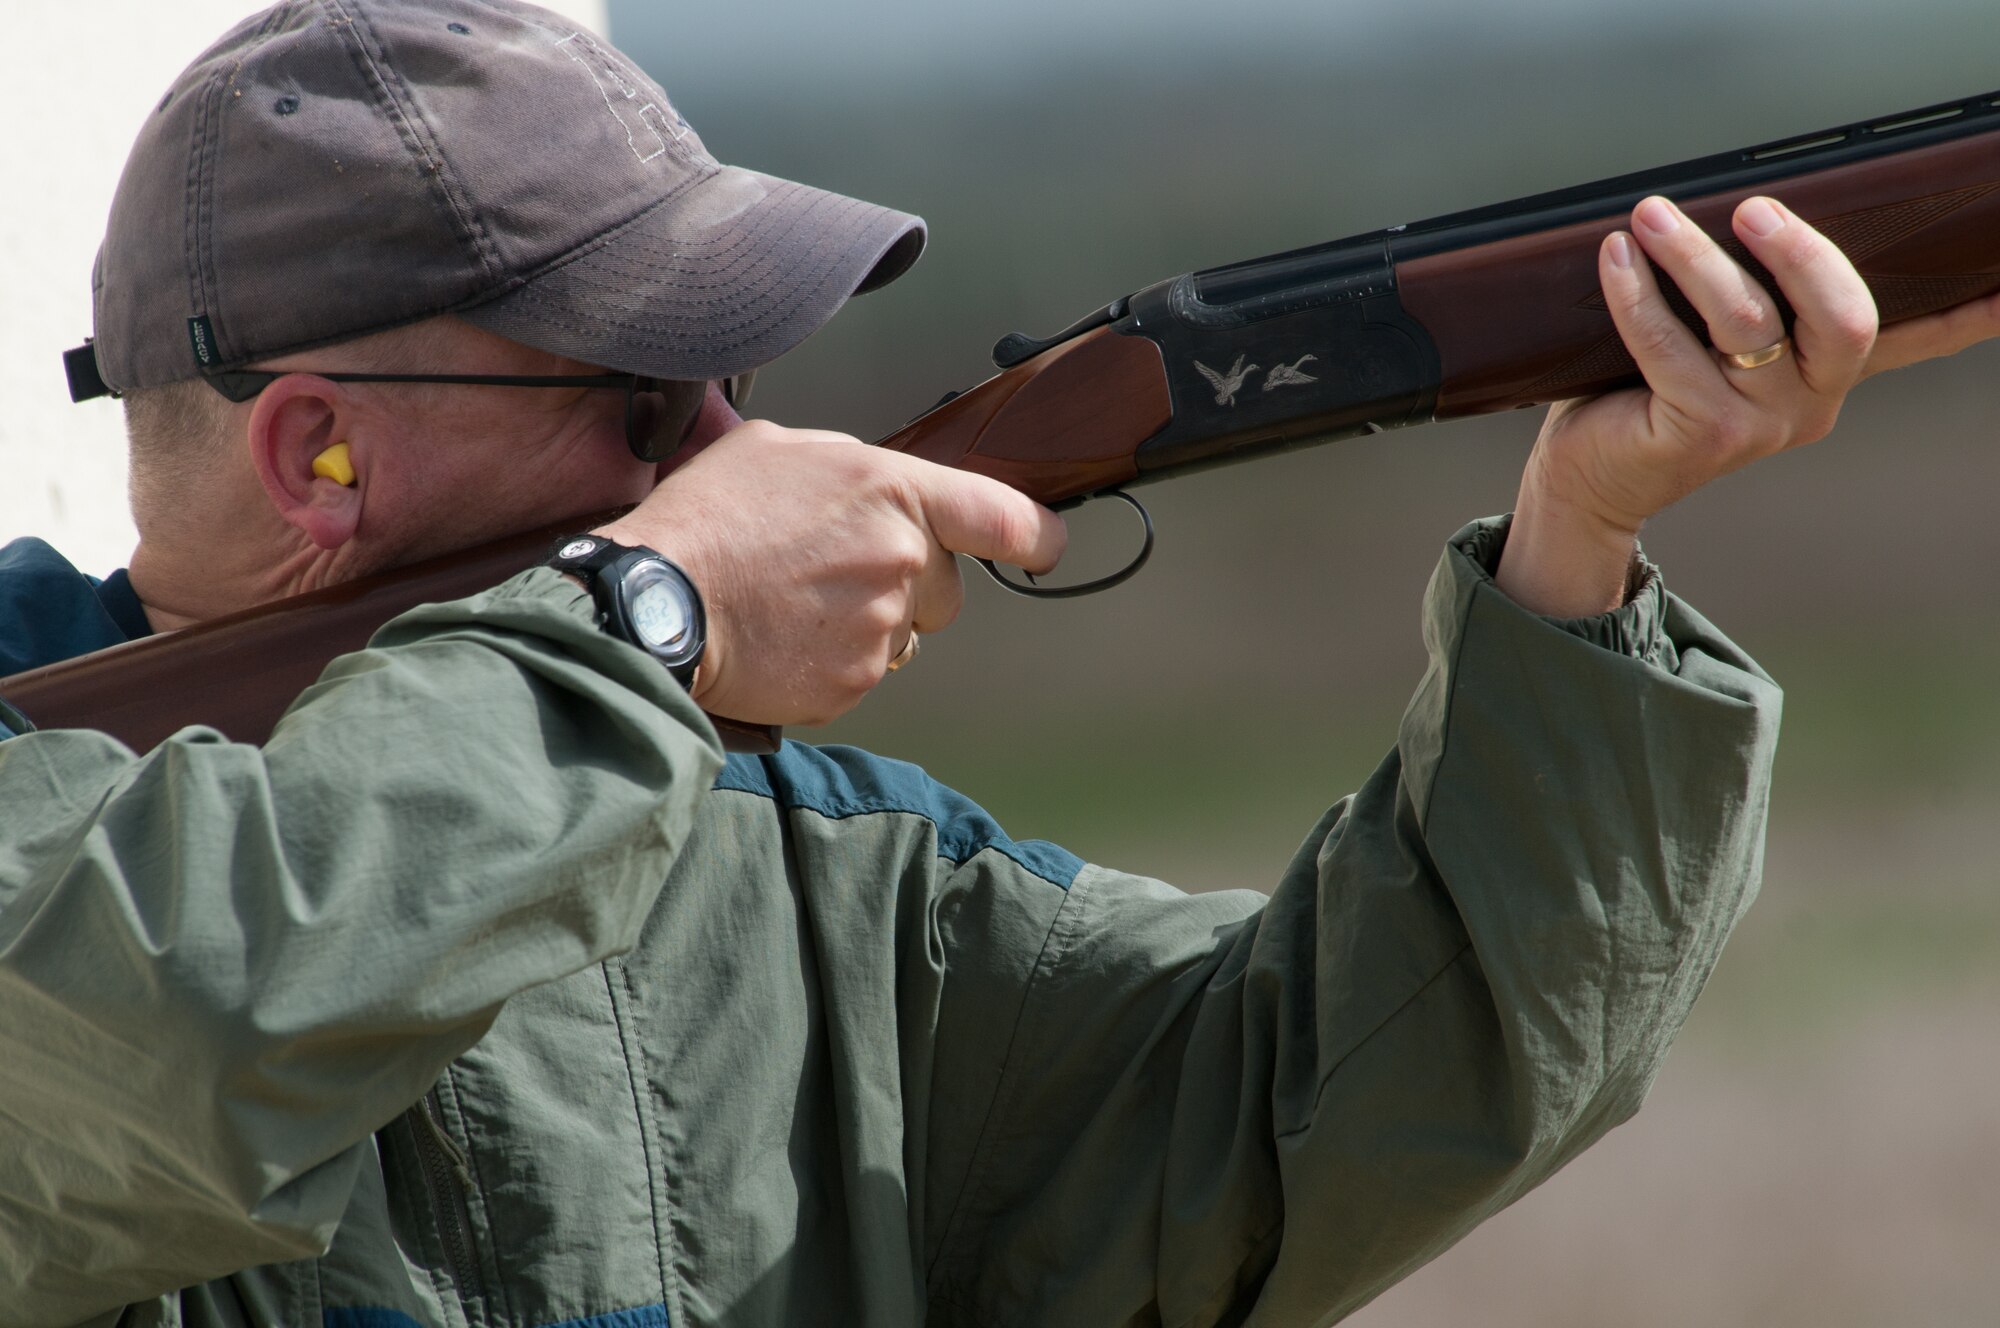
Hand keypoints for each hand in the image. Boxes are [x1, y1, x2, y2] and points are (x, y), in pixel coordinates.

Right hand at [595, 420, 1066, 724]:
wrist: (653, 602)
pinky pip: (864, 674)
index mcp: (892, 491)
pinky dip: (832, 663)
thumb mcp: (777, 449)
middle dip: (907, 585)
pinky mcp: (853, 683)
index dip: (1035, 536)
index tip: (1046, 546)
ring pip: (903, 634)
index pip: (1002, 517)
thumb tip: (870, 483)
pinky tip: (783, 639)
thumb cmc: (707, 519)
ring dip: (865, 625)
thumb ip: (849, 465)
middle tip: (832, 573)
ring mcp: (881, 628)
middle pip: (946, 587)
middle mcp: (901, 560)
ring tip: (793, 605)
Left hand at [1498, 194, 1877, 616]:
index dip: (1966, 314)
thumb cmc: (1644, 399)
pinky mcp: (1699, 433)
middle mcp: (1808, 403)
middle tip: (1751, 207)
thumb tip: (1745, 208)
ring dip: (1693, 256)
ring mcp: (1758, 425)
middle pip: (1842, 315)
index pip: (1913, 338)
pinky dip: (1637, 294)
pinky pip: (1668, 346)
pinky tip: (1616, 257)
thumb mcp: (1713, 345)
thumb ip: (1749, 297)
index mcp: (1825, 377)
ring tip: (1652, 215)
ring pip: (1744, 319)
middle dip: (1799, 249)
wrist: (1589, 483)